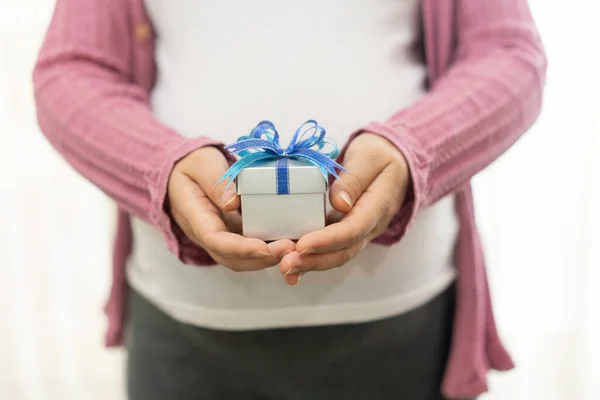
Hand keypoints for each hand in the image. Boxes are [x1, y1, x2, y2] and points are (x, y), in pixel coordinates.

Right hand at [168, 146, 294, 270]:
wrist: (182, 174)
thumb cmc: (193, 166)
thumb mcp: (202, 165)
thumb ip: (216, 182)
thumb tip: (232, 202)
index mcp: (195, 217)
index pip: (215, 240)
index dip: (240, 248)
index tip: (264, 248)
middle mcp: (207, 235)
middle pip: (232, 258)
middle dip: (262, 259)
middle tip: (291, 249)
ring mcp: (221, 238)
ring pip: (243, 260)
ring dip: (269, 259)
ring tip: (296, 249)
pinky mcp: (234, 235)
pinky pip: (251, 250)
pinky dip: (271, 251)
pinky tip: (292, 244)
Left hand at [279, 133, 409, 284]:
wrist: (392, 164)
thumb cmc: (379, 156)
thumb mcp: (369, 157)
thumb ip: (354, 179)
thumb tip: (339, 203)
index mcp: (378, 207)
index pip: (353, 230)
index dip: (327, 241)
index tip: (302, 246)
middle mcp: (369, 227)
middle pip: (343, 252)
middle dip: (314, 261)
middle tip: (286, 265)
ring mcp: (358, 233)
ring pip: (335, 255)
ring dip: (309, 265)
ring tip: (284, 268)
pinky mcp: (345, 233)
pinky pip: (329, 249)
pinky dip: (309, 258)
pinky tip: (289, 264)